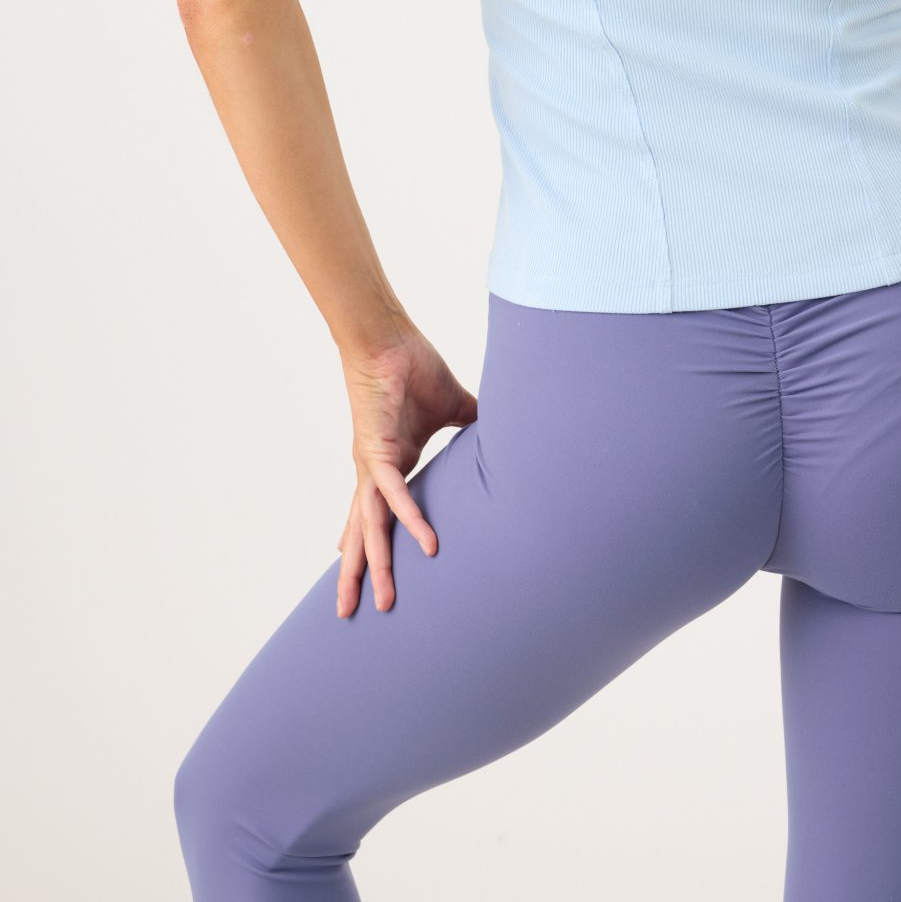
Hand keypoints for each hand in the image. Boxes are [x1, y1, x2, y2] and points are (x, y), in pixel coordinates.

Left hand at [334, 323, 478, 616]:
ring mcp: (373, 465)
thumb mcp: (452, 406)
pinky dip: (410, 519)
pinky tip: (424, 543)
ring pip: (373, 526)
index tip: (359, 576)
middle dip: (358, 574)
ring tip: (382, 599)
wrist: (389, 339)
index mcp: (389, 465)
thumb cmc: (413, 367)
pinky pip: (395, 494)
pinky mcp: (378, 451)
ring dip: (376, 564)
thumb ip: (470, 422)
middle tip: (350, 614)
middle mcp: (374, 472)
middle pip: (364, 533)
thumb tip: (498, 426)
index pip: (377, 515)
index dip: (368, 544)